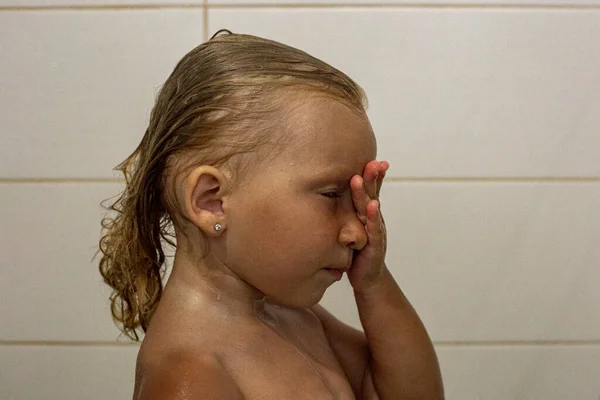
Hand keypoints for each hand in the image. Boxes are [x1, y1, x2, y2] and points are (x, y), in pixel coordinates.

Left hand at [347, 160, 388, 292]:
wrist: (367, 277)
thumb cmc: (358, 249)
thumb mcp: (352, 226)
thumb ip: (348, 211)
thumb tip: (335, 195)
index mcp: (366, 213)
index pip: (371, 190)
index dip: (373, 175)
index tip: (374, 158)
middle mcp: (373, 218)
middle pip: (372, 194)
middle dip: (372, 177)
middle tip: (371, 161)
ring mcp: (375, 231)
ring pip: (371, 209)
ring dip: (367, 193)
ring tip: (361, 178)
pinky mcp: (374, 245)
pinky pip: (374, 229)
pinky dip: (373, 217)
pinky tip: (372, 206)